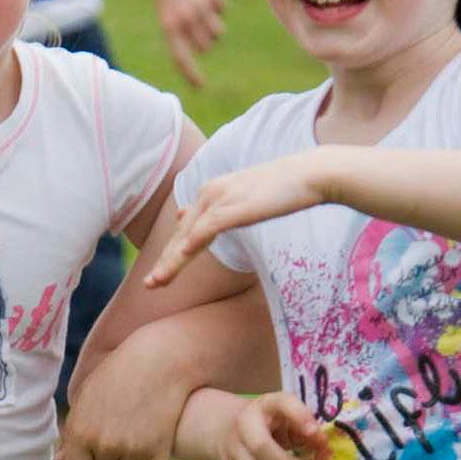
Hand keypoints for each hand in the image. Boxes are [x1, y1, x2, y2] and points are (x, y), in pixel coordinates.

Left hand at [58, 348, 190, 459]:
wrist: (159, 358)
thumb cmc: (118, 374)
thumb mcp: (87, 398)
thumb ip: (73, 433)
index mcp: (81, 432)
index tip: (89, 458)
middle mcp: (105, 445)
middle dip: (108, 458)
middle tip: (120, 426)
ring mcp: (134, 450)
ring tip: (139, 430)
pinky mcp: (159, 451)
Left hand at [147, 154, 327, 287]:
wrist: (310, 174)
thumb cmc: (286, 189)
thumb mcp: (248, 198)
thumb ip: (225, 208)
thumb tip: (202, 215)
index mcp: (213, 191)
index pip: (186, 228)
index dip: (171, 252)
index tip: (158, 275)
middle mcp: (210, 192)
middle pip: (182, 234)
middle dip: (165, 260)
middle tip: (149, 285)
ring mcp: (220, 198)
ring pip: (188, 236)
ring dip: (171, 261)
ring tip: (155, 283)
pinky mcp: (233, 206)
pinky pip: (205, 231)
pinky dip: (189, 248)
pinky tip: (178, 263)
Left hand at [152, 0, 225, 87]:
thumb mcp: (170, 19)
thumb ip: (182, 40)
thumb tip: (197, 62)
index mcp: (170, 28)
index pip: (181, 57)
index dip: (191, 74)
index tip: (201, 86)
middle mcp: (185, 19)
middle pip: (206, 47)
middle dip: (206, 43)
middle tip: (198, 27)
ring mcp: (200, 6)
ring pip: (218, 34)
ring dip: (214, 28)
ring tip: (203, 13)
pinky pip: (223, 11)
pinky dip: (218, 6)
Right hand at [217, 392, 327, 459]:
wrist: (231, 429)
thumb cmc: (272, 423)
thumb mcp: (291, 420)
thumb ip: (309, 431)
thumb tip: (323, 446)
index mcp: (267, 404)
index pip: (282, 403)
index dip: (299, 416)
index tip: (315, 432)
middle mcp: (246, 422)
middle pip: (260, 445)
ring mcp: (235, 446)